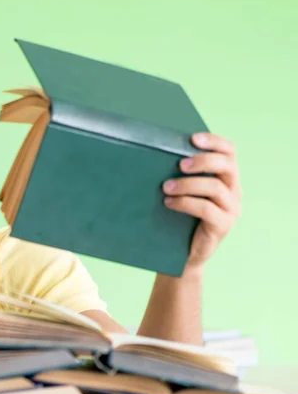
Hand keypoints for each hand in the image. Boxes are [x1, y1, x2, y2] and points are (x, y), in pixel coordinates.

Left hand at [163, 132, 241, 271]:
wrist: (183, 254)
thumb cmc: (180, 218)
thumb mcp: (184, 192)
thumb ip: (182, 174)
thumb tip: (159, 150)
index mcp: (227, 178)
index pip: (229, 152)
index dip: (214, 142)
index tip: (193, 138)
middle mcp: (235, 191)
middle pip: (227, 166)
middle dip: (203, 161)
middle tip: (180, 165)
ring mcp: (231, 209)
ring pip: (214, 188)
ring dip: (187, 184)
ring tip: (166, 187)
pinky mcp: (223, 225)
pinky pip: (206, 209)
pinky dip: (185, 202)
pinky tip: (169, 203)